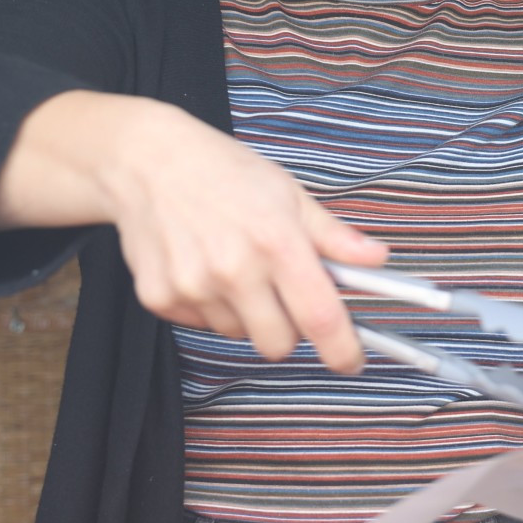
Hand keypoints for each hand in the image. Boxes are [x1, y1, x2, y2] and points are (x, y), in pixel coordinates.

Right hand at [98, 101, 386, 372]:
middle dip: (288, 330)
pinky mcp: (159, 297)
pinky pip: (200, 325)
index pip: (319, 317)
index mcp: (276, 242)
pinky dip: (208, 307)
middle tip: (282, 295)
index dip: (342, 349)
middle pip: (278, 344)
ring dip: (246, 314)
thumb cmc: (223, 172)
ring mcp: (193, 286)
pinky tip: (202, 266)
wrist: (146, 161)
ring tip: (233, 266)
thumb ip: (333, 236)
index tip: (351, 361)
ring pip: (238, 334)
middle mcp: (234, 269)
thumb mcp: (288, 194)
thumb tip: (377, 259)